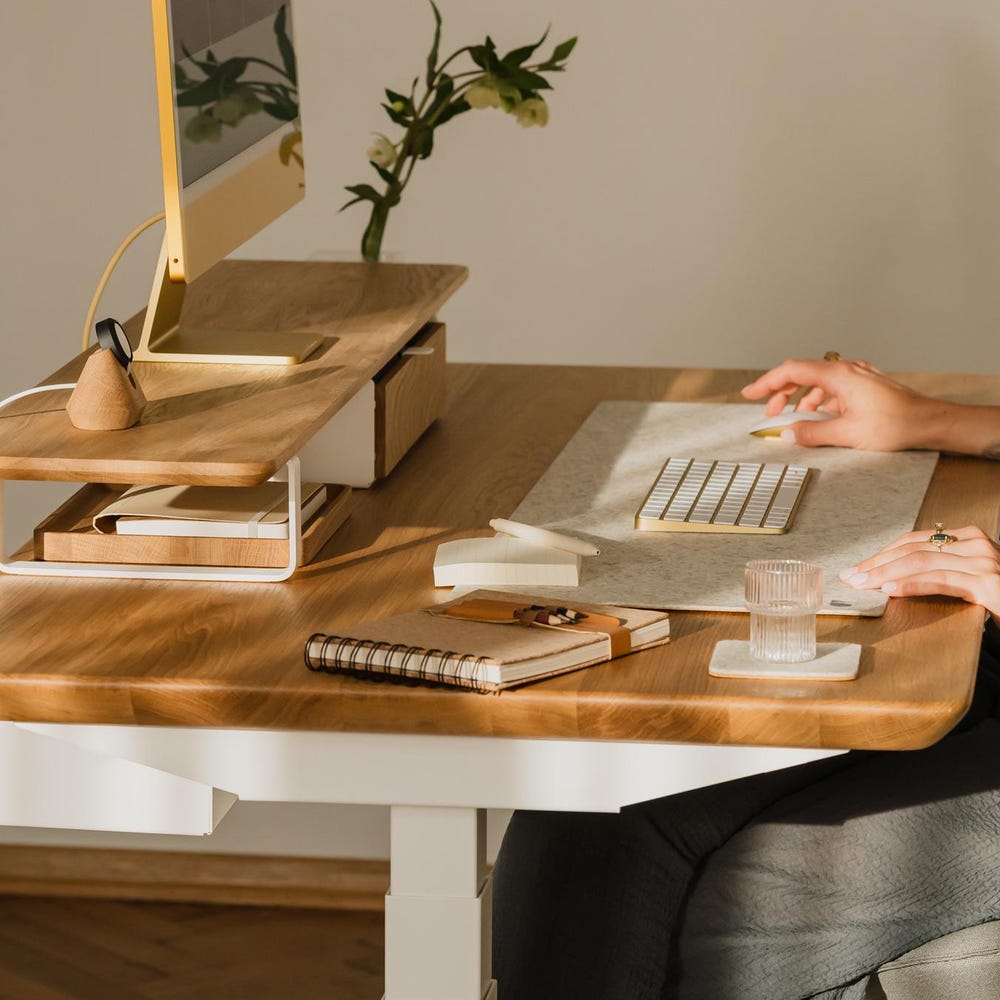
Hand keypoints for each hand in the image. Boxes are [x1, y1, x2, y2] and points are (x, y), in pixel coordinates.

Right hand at [741, 358, 944, 450]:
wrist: (930, 422)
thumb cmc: (896, 425)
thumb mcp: (848, 433)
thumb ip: (812, 433)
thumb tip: (787, 435)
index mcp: (839, 376)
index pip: (792, 371)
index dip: (767, 382)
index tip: (750, 393)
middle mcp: (847, 370)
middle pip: (802, 374)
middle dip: (780, 392)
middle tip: (768, 412)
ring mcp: (857, 375)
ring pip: (817, 380)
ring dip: (800, 398)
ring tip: (792, 417)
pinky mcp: (864, 384)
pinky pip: (833, 387)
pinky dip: (818, 399)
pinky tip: (819, 416)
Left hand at [840, 526, 999, 617]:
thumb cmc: (999, 602)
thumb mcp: (967, 581)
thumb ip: (940, 572)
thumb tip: (891, 576)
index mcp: (969, 539)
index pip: (914, 541)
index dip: (882, 554)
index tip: (858, 567)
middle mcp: (977, 544)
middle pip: (913, 549)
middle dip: (876, 562)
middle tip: (849, 575)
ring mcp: (984, 561)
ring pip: (921, 561)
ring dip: (884, 572)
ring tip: (861, 583)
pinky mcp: (990, 584)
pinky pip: (940, 580)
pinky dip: (910, 583)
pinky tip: (888, 588)